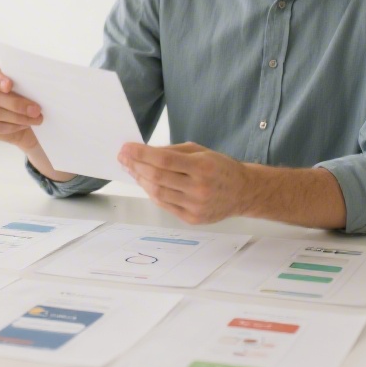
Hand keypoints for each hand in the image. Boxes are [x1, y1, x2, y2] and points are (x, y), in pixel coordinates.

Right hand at [0, 64, 42, 151]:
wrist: (24, 124)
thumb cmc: (24, 102)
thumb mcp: (27, 92)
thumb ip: (25, 87)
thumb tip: (36, 90)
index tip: (10, 85)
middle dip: (16, 104)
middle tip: (35, 109)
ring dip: (18, 117)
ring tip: (34, 119)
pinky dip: (11, 127)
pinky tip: (23, 126)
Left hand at [118, 142, 250, 224]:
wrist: (243, 192)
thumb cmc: (220, 168)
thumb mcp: (200, 151)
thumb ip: (173, 151)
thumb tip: (144, 153)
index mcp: (202, 166)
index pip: (164, 160)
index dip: (141, 154)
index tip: (126, 148)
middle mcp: (199, 187)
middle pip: (157, 177)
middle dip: (135, 166)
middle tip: (123, 158)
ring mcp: (195, 205)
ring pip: (157, 193)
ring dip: (140, 180)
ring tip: (132, 169)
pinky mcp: (192, 218)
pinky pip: (164, 204)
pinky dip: (151, 193)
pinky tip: (145, 183)